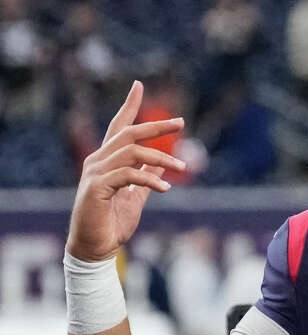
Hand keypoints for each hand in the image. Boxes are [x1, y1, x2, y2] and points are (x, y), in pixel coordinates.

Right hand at [66, 80, 185, 261]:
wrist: (95, 247)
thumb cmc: (112, 222)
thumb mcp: (136, 197)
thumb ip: (146, 178)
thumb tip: (161, 164)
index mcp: (107, 160)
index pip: (118, 126)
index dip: (129, 105)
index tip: (138, 85)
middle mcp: (98, 161)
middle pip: (128, 134)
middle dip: (156, 126)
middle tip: (181, 122)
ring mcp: (95, 173)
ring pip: (132, 153)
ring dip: (161, 158)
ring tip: (182, 166)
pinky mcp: (96, 188)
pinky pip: (127, 175)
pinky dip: (149, 180)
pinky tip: (165, 189)